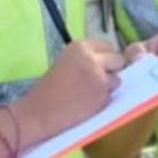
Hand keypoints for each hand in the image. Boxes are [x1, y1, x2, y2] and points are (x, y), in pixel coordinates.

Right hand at [8, 39, 124, 145]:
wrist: (38, 112)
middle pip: (118, 60)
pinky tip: (87, 104)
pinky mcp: (103, 96)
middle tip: (98, 80)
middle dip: (112, 70)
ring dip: (108, 87)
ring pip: (117, 80)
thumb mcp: (65, 62)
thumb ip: (85, 58)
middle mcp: (92, 58)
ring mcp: (100, 77)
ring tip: (89, 94)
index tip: (98, 66)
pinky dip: (103, 101)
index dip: (104, 57)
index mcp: (80, 47)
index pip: (107, 46)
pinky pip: (111, 96)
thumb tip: (105, 62)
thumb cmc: (48, 89)